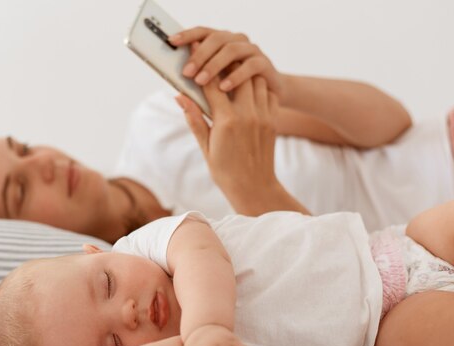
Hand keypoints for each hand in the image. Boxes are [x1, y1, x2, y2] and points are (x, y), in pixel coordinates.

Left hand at [170, 27, 283, 96]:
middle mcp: (236, 41)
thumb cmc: (235, 94)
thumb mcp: (214, 87)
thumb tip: (178, 91)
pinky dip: (235, 76)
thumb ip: (199, 84)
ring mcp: (251, 51)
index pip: (203, 32)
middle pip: (216, 39)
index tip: (171, 41)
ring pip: (231, 50)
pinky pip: (250, 65)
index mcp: (222, 43)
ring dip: (214, 65)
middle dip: (199, 55)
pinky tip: (224, 87)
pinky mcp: (265, 64)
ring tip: (201, 81)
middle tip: (186, 73)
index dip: (187, 35)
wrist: (267, 101)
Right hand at [175, 73, 281, 214]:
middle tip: (214, 59)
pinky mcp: (273, 120)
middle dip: (223, 65)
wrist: (254, 188)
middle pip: (236, 74)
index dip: (201, 65)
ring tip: (231, 73)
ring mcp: (263, 116)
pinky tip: (247, 91)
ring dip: (242, 74)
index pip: (211, 84)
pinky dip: (258, 88)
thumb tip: (180, 96)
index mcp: (226, 121)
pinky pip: (268, 93)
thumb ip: (194, 118)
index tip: (194, 50)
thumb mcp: (205, 146)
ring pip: (255, 80)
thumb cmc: (224, 171)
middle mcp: (247, 115)